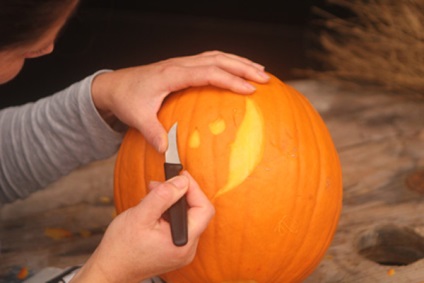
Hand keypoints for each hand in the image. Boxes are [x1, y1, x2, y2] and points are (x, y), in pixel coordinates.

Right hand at [71, 171, 214, 282]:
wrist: (110, 269)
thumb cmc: (121, 247)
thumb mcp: (140, 215)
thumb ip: (163, 196)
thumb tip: (181, 181)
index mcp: (183, 241)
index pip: (204, 208)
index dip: (193, 188)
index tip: (180, 176)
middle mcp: (187, 248)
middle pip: (197, 212)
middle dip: (180, 193)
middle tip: (162, 184)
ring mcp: (182, 250)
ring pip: (187, 217)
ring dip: (173, 202)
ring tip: (154, 195)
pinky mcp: (175, 249)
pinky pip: (179, 225)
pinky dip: (169, 213)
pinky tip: (155, 208)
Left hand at [91, 50, 269, 151]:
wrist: (114, 85)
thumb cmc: (126, 99)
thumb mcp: (137, 117)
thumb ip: (153, 132)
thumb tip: (167, 152)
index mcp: (172, 75)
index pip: (208, 73)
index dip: (230, 80)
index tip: (249, 90)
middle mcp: (180, 64)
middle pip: (218, 59)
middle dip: (243, 67)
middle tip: (265, 78)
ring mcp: (182, 63)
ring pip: (216, 56)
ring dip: (239, 62)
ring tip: (260, 70)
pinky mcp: (183, 66)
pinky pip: (210, 59)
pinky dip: (228, 62)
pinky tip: (238, 69)